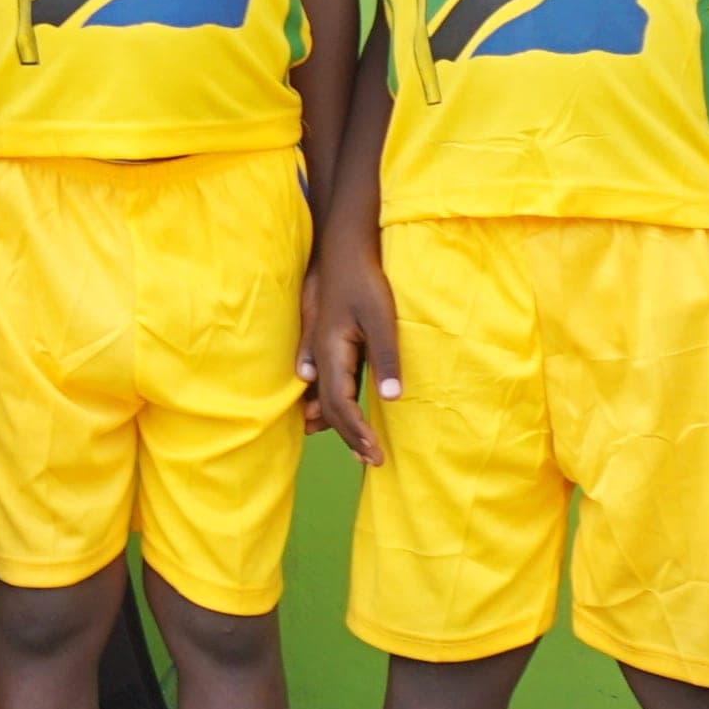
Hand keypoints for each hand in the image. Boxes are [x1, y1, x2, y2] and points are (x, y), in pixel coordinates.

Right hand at [304, 243, 401, 463]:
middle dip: (349, 436)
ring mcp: (317, 350)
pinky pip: (320, 383)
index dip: (357, 432)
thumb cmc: (363, 280)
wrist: (339, 249)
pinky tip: (324, 414)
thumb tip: (392, 399)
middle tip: (373, 459)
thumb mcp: (381, 318)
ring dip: (336, 424)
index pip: (340, 404)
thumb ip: (385, 357)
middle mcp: (318, 356)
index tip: (376, 452)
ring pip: (321, 397)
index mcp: (332, 353)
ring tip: (355, 446)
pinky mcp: (322, 343)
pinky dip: (326, 405)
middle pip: (328, 406)